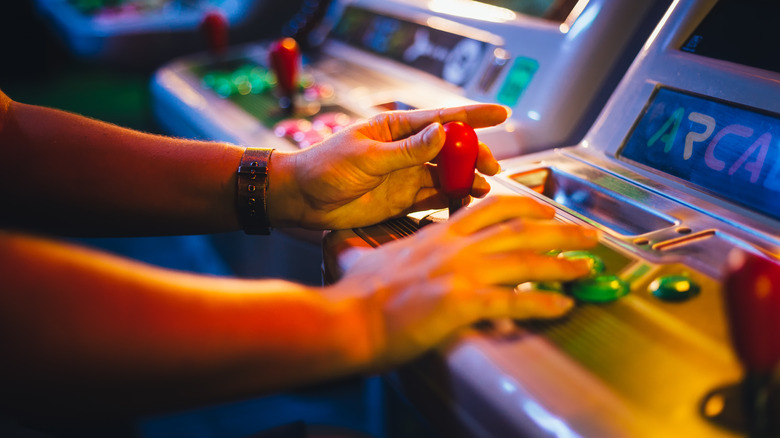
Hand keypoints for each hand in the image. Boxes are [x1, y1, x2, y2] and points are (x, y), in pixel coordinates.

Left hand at [267, 105, 506, 229]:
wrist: (302, 200)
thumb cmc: (325, 167)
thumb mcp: (366, 156)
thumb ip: (406, 150)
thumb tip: (442, 134)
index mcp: (396, 129)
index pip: (441, 118)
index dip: (473, 116)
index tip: (502, 113)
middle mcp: (406, 150)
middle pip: (451, 149)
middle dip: (474, 154)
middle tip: (492, 166)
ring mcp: (407, 175)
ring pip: (446, 174)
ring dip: (466, 179)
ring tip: (483, 188)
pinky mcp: (403, 199)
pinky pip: (435, 197)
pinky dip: (452, 199)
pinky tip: (466, 201)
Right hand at [334, 195, 598, 369]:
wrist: (347, 319)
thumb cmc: (355, 293)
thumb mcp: (362, 256)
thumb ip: (367, 247)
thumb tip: (343, 244)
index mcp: (439, 234)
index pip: (490, 207)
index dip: (526, 205)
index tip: (546, 209)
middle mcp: (455, 247)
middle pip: (520, 228)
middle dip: (561, 230)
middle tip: (589, 235)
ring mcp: (460, 273)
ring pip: (524, 259)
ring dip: (562, 263)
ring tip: (587, 268)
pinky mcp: (461, 304)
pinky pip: (513, 301)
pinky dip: (542, 303)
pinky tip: (562, 306)